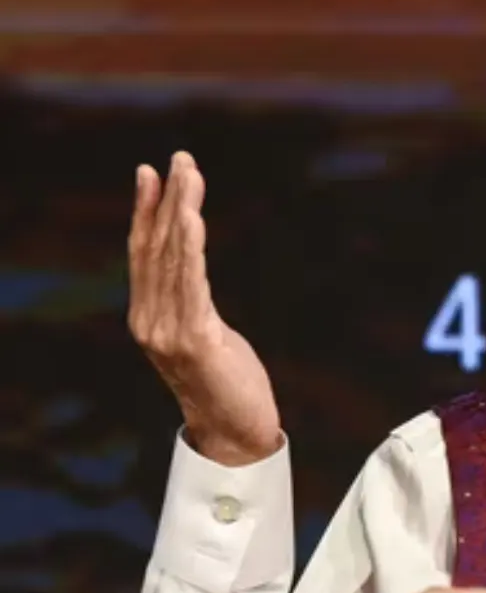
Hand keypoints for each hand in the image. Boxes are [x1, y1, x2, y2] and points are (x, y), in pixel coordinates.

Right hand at [128, 152, 280, 465]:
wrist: (235, 433)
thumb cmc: (224, 381)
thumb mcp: (203, 334)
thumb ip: (191, 302)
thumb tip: (192, 267)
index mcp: (148, 317)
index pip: (144, 253)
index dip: (146, 211)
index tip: (151, 172)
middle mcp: (150, 321)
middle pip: (156, 247)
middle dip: (167, 199)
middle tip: (179, 158)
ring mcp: (168, 332)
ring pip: (173, 259)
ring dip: (182, 212)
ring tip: (189, 175)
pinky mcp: (195, 340)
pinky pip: (192, 285)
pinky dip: (191, 249)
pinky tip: (194, 220)